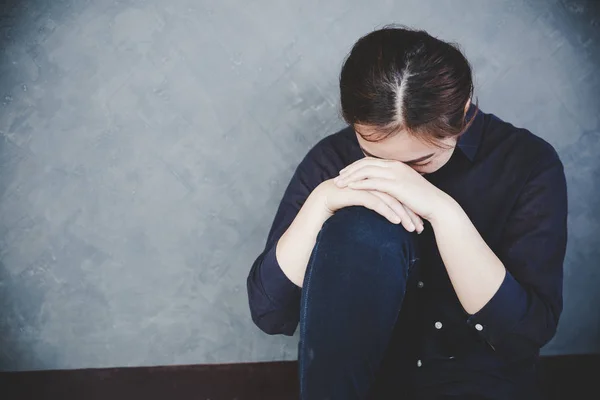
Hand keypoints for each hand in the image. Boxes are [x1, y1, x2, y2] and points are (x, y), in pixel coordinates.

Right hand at [313, 179, 423, 232]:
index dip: (410, 209)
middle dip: (410, 213)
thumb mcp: (364, 205)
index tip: (419, 223)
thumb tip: (392, 216)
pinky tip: (396, 221)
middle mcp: (373, 181)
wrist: (322, 201)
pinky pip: (376, 202)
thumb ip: (377, 205)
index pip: (399, 195)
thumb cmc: (343, 205)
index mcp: (377, 182)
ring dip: (402, 214)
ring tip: (412, 228)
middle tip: (420, 227)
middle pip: (398, 196)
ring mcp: (365, 185)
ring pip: (390, 199)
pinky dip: (388, 212)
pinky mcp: (357, 192)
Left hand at [333, 157, 449, 220]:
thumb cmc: (421, 200)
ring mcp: (395, 174)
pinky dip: (359, 184)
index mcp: (396, 164)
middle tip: (336, 178)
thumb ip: (392, 184)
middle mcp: (394, 166)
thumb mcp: (404, 187)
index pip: (370, 161)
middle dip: (348, 171)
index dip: (354, 167)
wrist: (437, 205)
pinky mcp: (396, 185)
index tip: (343, 173)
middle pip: (365, 164)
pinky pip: (373, 182)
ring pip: (366, 172)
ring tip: (339, 184)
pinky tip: (350, 188)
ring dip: (350, 177)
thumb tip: (380, 188)